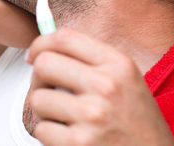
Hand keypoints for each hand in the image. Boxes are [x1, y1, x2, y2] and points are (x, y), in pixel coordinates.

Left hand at [25, 28, 173, 145]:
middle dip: (39, 79)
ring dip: (45, 112)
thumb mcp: (128, 84)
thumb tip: (45, 51)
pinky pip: (41, 130)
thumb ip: (93, 64)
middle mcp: (106, 86)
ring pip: (38, 99)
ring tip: (65, 120)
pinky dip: (50, 136)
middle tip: (48, 92)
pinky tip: (70, 138)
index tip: (34, 55)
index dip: (41, 44)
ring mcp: (92, 115)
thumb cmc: (140, 129)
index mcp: (119, 65)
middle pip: (44, 64)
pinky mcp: (79, 143)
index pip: (66, 38)